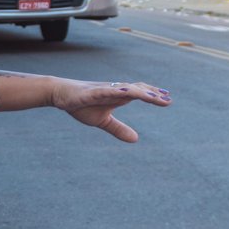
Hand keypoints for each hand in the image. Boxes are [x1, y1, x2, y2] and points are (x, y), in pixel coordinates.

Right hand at [51, 80, 170, 142]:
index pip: (140, 93)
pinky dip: (117, 91)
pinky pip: (107, 90)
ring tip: (153, 97)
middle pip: (137, 89)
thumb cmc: (81, 104)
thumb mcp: (102, 121)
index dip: (153, 96)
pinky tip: (127, 92)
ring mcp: (104, 89)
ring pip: (126, 89)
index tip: (168, 100)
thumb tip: (136, 139)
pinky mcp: (92, 92)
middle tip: (168, 99)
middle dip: (152, 94)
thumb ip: (118, 128)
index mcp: (118, 96)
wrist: (60, 94)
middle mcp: (114, 90)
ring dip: (140, 92)